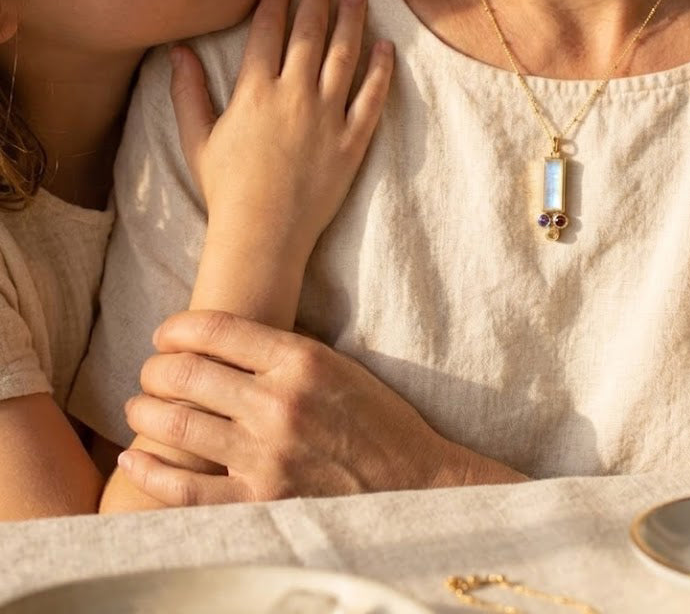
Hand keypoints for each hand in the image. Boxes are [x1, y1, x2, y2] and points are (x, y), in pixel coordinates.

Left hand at [116, 311, 524, 506]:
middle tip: (150, 371)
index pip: (216, 330)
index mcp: (301, 360)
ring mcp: (266, 455)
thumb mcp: (338, 365)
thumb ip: (282, 354)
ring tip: (140, 408)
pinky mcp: (259, 502)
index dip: (177, 328)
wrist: (415, 483)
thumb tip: (221, 344)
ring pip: (178, 425)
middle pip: (187, 373)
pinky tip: (134, 457)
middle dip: (155, 368)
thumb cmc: (376, 419)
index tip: (165, 334)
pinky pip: (185, 488)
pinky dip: (150, 471)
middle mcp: (278, 403)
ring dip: (145, 412)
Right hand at [170, 0, 393, 311]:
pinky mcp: (352, 141)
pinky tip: (386, 47)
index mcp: (254, 91)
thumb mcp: (197, 139)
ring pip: (344, 56)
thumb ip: (188, 92)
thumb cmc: (226, 190)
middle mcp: (293, 95)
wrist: (262, 235)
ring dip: (351, 21)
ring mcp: (326, 117)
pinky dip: (381, 71)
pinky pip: (372, 98)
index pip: (267, 31)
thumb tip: (177, 51)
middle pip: (309, 33)